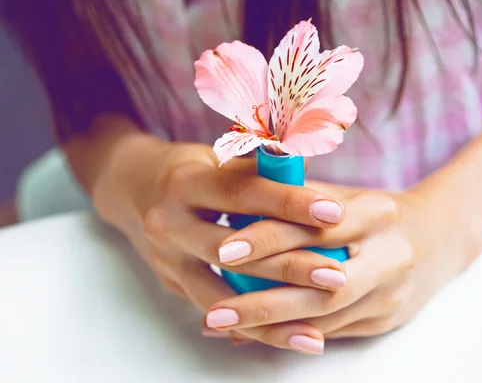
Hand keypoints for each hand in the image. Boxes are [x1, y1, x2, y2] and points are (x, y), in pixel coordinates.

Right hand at [93, 139, 348, 350]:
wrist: (131, 189)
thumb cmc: (190, 169)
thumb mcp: (218, 158)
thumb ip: (260, 168)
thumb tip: (310, 173)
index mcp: (186, 182)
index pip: (242, 192)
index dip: (289, 202)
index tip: (333, 212)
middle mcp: (170, 223)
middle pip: (233, 251)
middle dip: (287, 265)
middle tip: (335, 277)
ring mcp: (167, 260)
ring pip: (220, 296)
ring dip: (270, 316)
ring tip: (315, 333)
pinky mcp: (172, 285)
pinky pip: (216, 312)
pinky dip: (251, 327)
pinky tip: (287, 338)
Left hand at [203, 181, 477, 347]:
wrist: (441, 238)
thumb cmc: (377, 213)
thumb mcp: (346, 196)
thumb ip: (298, 199)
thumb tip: (237, 207)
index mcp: (376, 213)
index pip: (316, 228)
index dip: (269, 239)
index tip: (224, 250)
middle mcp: (390, 256)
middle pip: (322, 288)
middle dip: (264, 303)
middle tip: (215, 312)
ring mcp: (392, 294)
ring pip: (324, 319)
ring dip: (270, 327)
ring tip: (223, 325)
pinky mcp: (385, 320)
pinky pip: (331, 332)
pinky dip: (290, 334)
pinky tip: (253, 334)